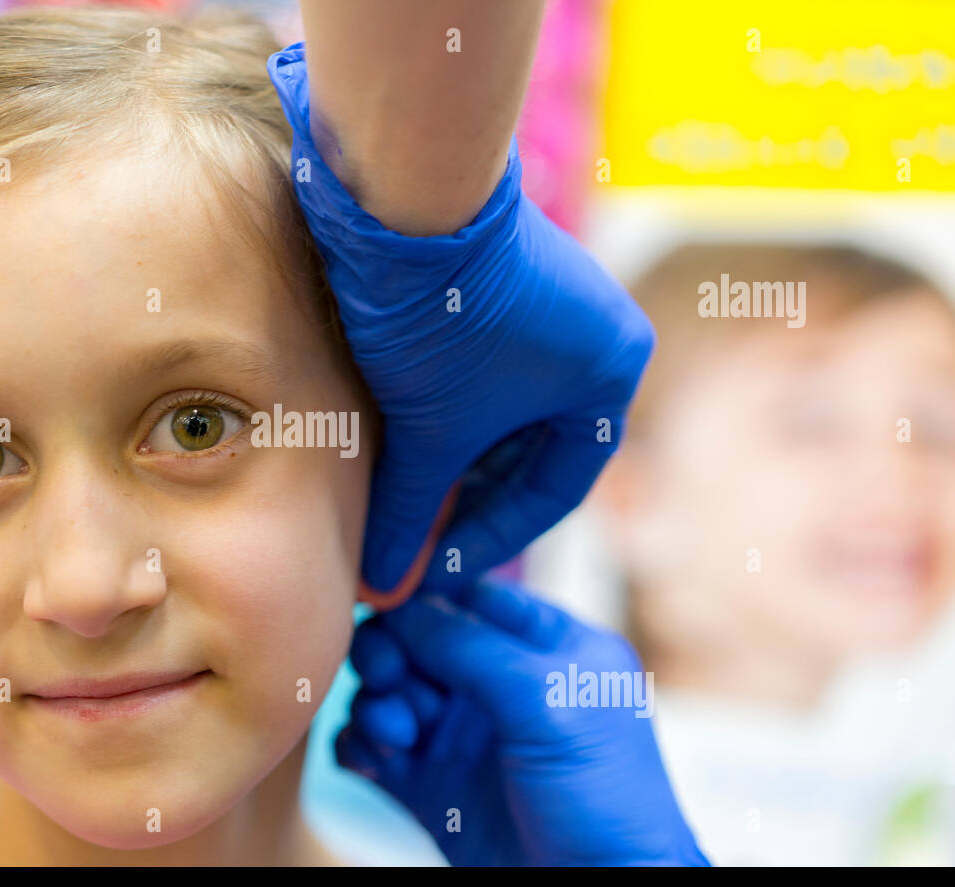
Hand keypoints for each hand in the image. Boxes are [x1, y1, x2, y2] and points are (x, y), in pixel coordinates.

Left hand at [268, 44, 654, 607]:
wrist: (398, 195)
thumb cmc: (438, 315)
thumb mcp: (428, 429)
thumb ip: (408, 512)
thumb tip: (381, 588)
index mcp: (609, 373)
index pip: (556, 488)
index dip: (492, 538)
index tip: (436, 572)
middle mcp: (593, 337)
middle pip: (524, 451)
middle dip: (462, 503)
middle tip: (408, 547)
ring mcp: (548, 305)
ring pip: (496, 414)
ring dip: (446, 462)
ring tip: (393, 506)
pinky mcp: (498, 284)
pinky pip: (477, 375)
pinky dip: (439, 415)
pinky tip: (394, 447)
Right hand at [336, 577, 709, 865]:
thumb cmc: (606, 798)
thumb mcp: (549, 701)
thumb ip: (472, 645)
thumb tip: (403, 603)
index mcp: (548, 649)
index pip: (473, 595)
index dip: (425, 595)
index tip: (387, 600)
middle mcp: (501, 686)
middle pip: (419, 640)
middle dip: (392, 652)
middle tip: (384, 674)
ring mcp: (463, 737)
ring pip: (389, 690)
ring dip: (376, 703)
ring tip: (397, 735)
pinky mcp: (430, 786)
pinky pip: (371, 745)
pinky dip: (359, 744)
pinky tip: (373, 760)